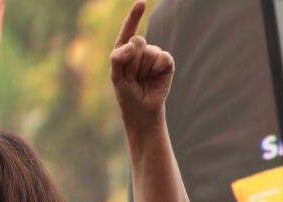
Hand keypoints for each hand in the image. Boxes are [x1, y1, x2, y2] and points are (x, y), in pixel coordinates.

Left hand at [110, 1, 173, 121]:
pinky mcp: (166, 63)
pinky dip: (156, 69)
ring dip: (142, 69)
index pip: (128, 31)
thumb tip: (132, 42)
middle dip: (132, 62)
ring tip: (141, 79)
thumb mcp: (116, 76)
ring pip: (149, 51)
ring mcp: (154, 55)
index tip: (141, 3)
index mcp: (124, 50)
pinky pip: (162, 58)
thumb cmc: (126, 93)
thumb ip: (118, 57)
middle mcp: (140, 50)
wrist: (142, 110)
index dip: (134, 16)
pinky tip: (153, 78)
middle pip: (137, 42)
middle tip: (131, 76)